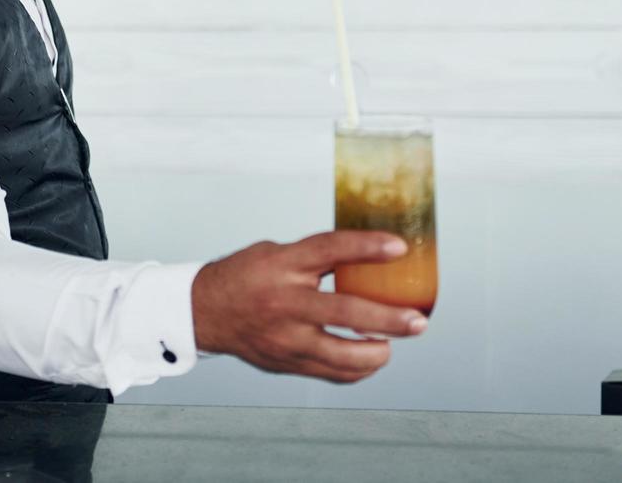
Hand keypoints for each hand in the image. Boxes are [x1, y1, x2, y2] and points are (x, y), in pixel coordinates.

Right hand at [190, 230, 427, 383]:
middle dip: (388, 320)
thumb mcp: (276, 254)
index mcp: (282, 265)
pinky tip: (368, 358)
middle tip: (417, 322)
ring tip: (392, 344)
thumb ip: (315, 259)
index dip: (366, 247)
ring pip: (342, 356)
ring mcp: (285, 338)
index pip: (330, 250)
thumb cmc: (245, 277)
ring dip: (377, 354)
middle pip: (345, 313)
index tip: (399, 247)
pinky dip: (356, 369)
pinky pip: (331, 373)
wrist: (203, 312)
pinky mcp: (286, 363)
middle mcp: (284, 302)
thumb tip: (366, 258)